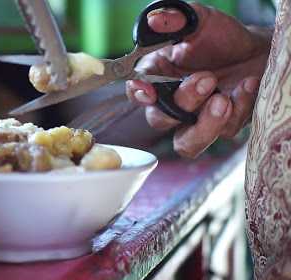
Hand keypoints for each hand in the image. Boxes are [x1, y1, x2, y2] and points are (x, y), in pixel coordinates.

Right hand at [126, 3, 271, 157]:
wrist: (259, 50)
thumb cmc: (222, 37)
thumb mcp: (201, 20)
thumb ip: (176, 19)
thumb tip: (155, 19)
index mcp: (158, 77)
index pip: (136, 92)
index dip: (138, 94)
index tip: (148, 92)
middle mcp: (172, 103)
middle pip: (160, 120)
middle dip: (183, 102)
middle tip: (207, 79)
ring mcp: (196, 119)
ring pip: (186, 144)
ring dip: (204, 126)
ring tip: (223, 100)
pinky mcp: (223, 127)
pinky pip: (225, 130)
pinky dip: (239, 107)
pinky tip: (247, 84)